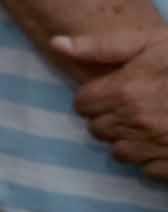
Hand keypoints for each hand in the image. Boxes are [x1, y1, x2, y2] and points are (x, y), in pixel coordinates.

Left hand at [50, 32, 167, 178]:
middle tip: (137, 103)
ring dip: (129, 139)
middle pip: (97, 129)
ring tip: (154, 121)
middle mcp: (136, 123)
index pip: (82, 103)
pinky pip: (146, 170)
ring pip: (118, 152)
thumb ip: (102, 46)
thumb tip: (56, 44)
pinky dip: (153, 158)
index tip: (116, 88)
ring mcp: (156, 148)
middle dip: (111, 117)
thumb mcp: (152, 42)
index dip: (97, 95)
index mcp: (126, 91)